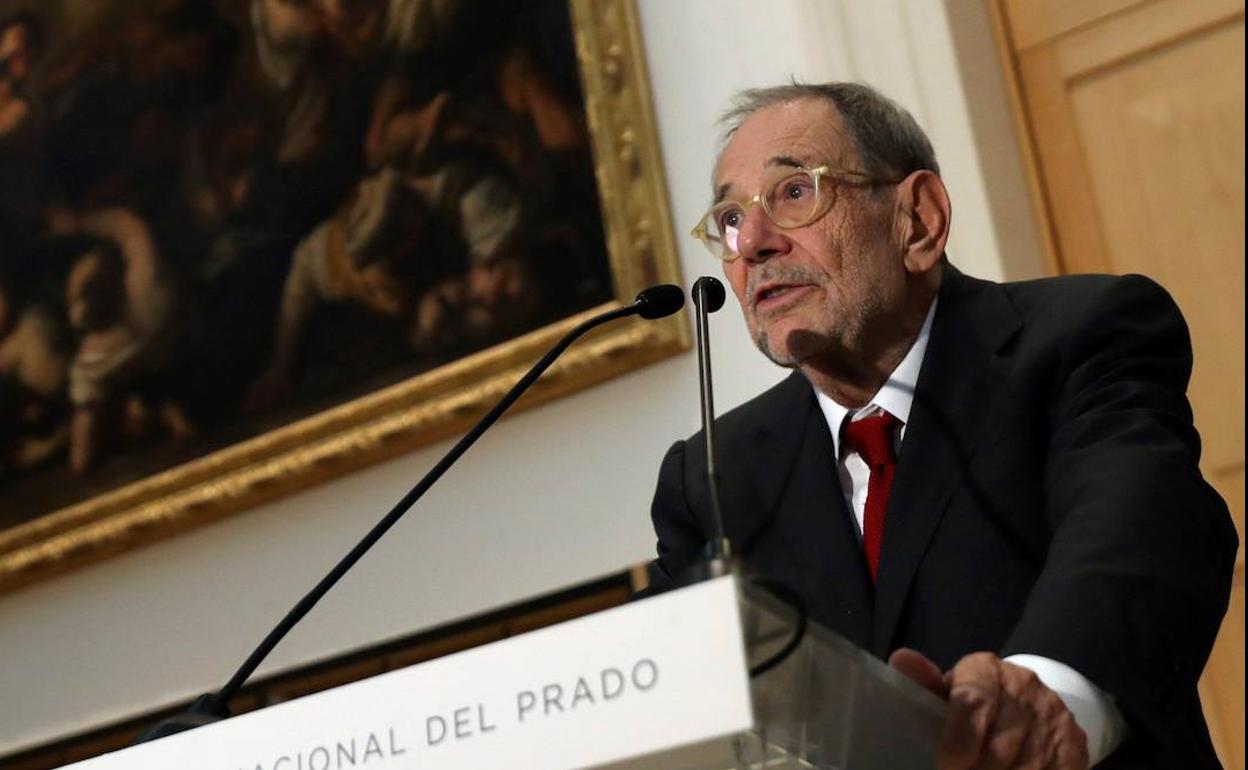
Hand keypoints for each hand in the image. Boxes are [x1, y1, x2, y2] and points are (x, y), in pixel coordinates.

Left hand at [889, 648, 1088, 769]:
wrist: (1030, 701)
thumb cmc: (975, 699)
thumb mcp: (948, 689)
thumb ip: (924, 683)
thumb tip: (901, 659)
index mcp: (986, 670)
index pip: (972, 703)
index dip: (958, 741)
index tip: (947, 763)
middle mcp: (1024, 689)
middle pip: (998, 746)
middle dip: (976, 769)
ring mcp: (1053, 718)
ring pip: (1026, 766)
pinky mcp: (1074, 745)